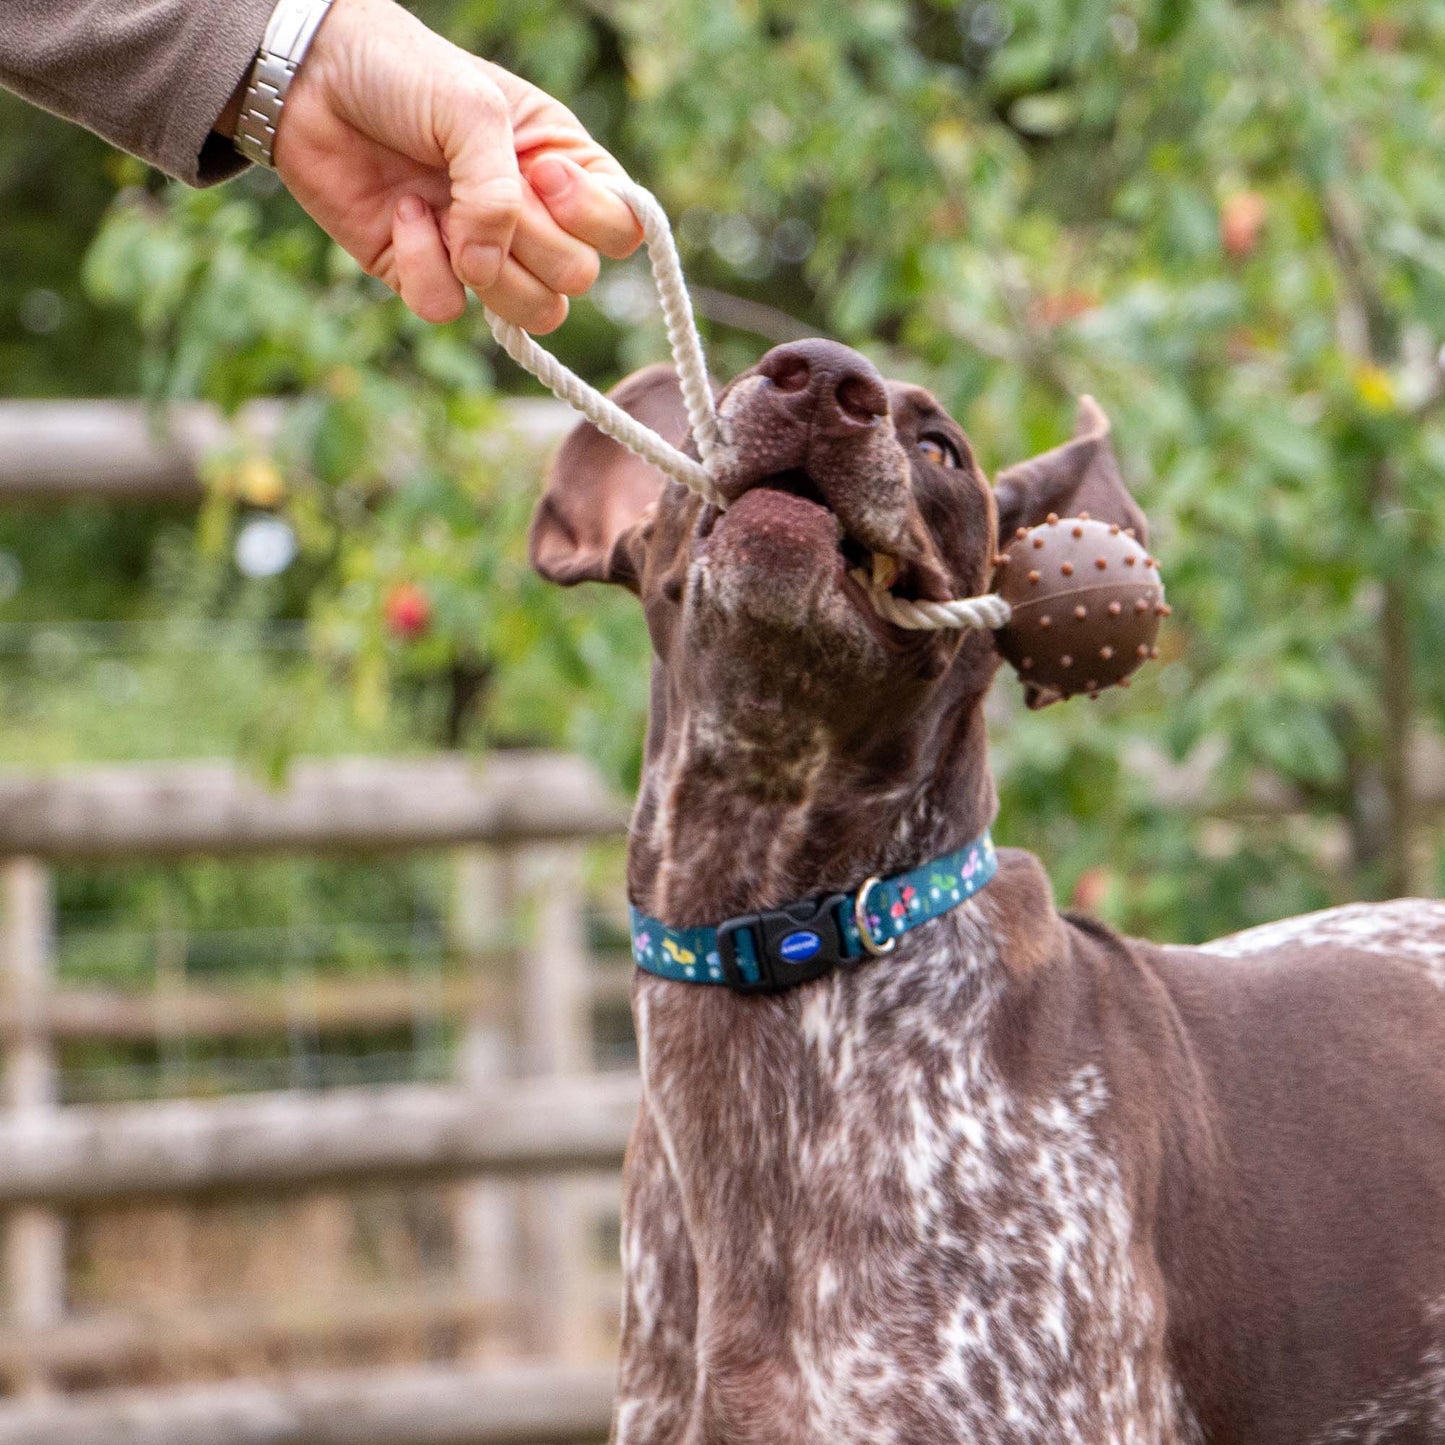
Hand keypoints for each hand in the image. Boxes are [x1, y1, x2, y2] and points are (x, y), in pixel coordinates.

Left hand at [259, 0, 641, 327]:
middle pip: (578, 279)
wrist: (311, 80)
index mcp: (564, 169)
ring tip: (442, 211)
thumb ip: (499, 192)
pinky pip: (448, 309)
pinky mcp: (428, 276)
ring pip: (531, 314)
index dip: (590, 218)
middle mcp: (533, 218)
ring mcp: (483, 254)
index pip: (623, 229)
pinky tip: (401, 217)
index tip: (537, 174)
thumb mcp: (473, 109)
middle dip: (530, 241)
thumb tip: (488, 269)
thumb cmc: (403, 74)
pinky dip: (423, 267)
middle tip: (477, 190)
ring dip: (488, 270)